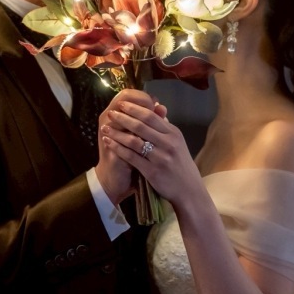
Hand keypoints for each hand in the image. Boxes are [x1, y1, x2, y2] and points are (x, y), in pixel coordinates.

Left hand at [101, 94, 203, 208]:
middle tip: (111, 113)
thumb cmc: (180, 163)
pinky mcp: (153, 172)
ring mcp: (160, 158)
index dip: (134, 109)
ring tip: (105, 127)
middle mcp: (168, 143)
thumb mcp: (177, 142)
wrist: (188, 190)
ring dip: (117, 133)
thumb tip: (156, 106)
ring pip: (134, 141)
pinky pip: (131, 157)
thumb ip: (164, 126)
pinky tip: (109, 143)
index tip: (121, 104)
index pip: (151, 116)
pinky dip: (118, 148)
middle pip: (141, 126)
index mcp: (173, 133)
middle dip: (123, 117)